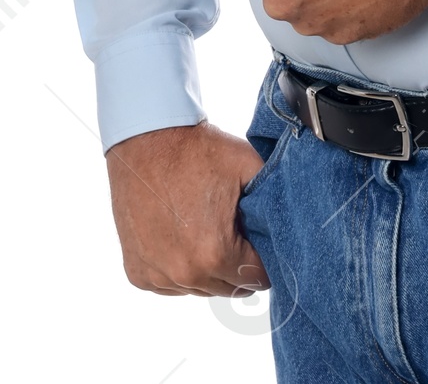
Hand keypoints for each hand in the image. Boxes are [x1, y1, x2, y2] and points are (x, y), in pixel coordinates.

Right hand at [106, 121, 268, 296]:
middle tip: (235, 230)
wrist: (145, 139)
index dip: (265, 258)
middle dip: (238, 264)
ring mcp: (157, 276)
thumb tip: (291, 223)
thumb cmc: (196, 151)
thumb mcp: (248, 166)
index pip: (257, 279)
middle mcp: (184, 274)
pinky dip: (180, 267)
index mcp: (215, 254)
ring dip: (208, 268)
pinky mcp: (137, 272)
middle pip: (229, 288)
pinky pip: (170, 284)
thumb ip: (274, 200)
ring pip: (200, 288)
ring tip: (207, 229)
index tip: (259, 237)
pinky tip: (182, 237)